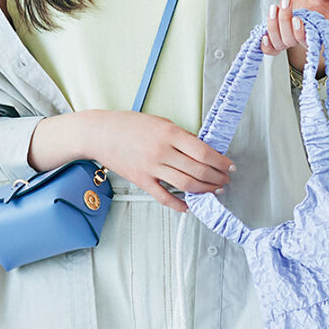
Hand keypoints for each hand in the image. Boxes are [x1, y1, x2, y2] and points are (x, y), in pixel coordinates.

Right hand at [85, 110, 235, 213]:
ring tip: (213, 190)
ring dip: (204, 190)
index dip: (220, 162)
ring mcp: (151, 168)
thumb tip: (204, 150)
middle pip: (198, 171)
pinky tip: (189, 206)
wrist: (100, 133)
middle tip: (225, 180)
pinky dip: (179, 204)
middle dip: (217, 178)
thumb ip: (182, 136)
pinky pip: (164, 197)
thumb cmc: (129, 125)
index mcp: (169, 133)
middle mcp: (162, 151)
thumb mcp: (161, 122)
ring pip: (186, 185)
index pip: (203, 152)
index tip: (229, 166)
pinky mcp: (142, 181)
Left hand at [260, 0, 328, 73]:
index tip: (297, 19)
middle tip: (287, 1)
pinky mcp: (281, 35)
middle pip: (291, 40)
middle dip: (285, 21)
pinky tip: (264, 35)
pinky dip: (266, 46)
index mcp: (321, 30)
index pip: (310, 42)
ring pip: (280, 43)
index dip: (301, 34)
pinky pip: (272, 49)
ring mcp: (292, 37)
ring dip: (273, 27)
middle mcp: (305, 38)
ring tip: (274, 8)